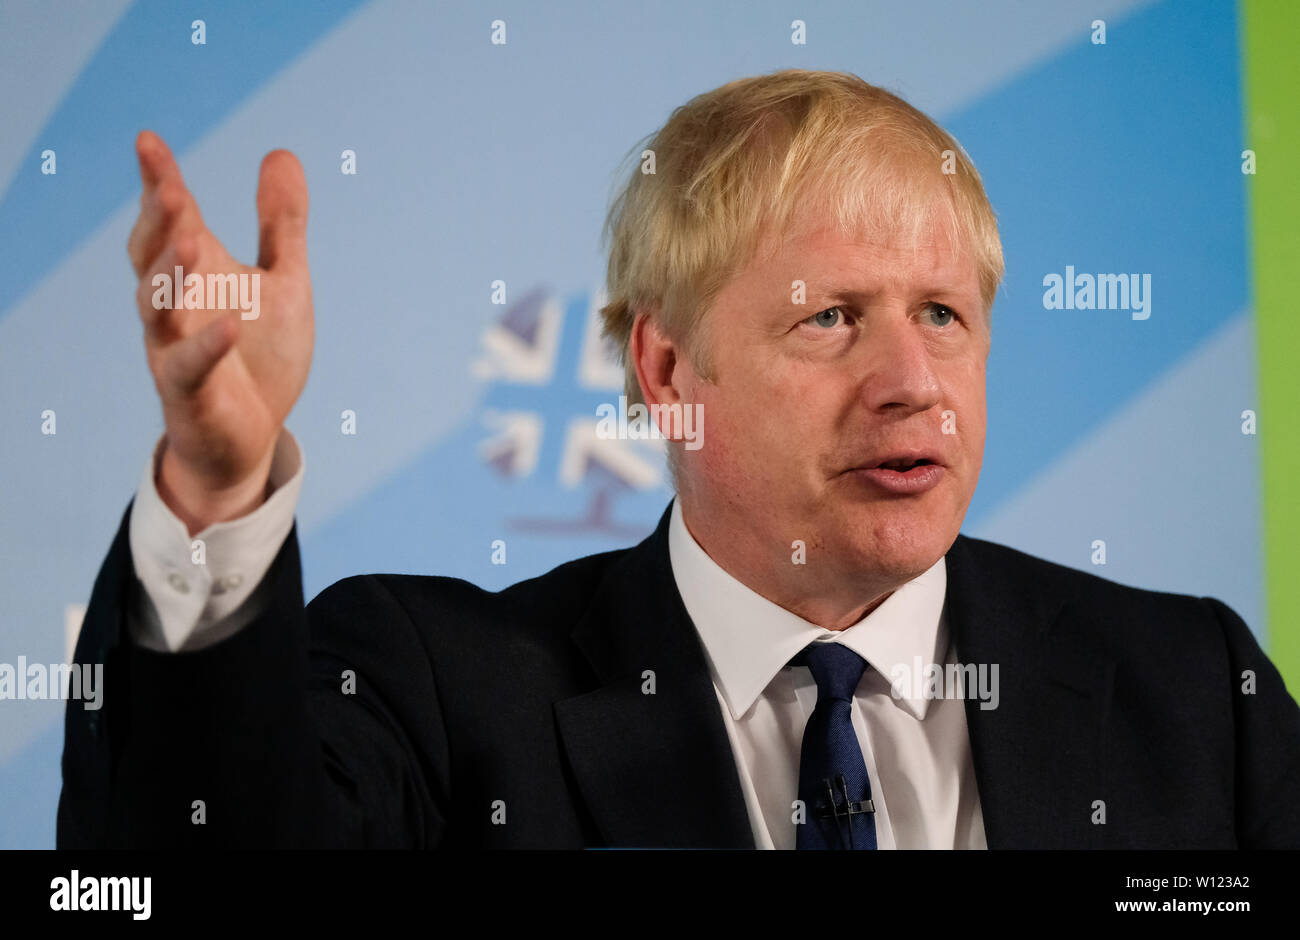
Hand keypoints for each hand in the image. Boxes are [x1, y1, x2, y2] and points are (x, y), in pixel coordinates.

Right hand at [128, 130, 313, 534]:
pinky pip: (188, 366)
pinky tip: (230, 323)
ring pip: (157, 306)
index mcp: (197, 273)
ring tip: (190, 241)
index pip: (171, 219)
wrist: (252, 435)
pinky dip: (207, 344)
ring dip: (169, 274)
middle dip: (159, 223)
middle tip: (172, 190)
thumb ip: (281, 224)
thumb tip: (280, 153)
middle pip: (152, 255)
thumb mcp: (283, 281)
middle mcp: (177, 305)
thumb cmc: (260, 355)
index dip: (157, 181)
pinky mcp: (188, 391)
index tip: (148, 141)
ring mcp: (175, 347)